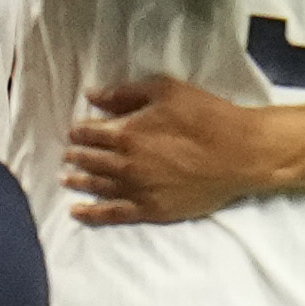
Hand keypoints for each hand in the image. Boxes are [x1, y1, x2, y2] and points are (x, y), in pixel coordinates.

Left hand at [63, 74, 274, 225]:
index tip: (75, 131)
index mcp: (126, 133)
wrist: (239, 153)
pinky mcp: (151, 209)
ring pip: (97, 186)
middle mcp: (125, 164)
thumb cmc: (206, 116)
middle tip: (67, 155)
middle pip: (89, 160)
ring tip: (65, 179)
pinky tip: (77, 211)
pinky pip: (112, 214)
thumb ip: (125, 94)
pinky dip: (91, 213)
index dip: (80, 131)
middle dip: (75, 156)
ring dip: (78, 181)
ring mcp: (137, 190)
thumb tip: (93, 95)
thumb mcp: (166, 91)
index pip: (90, 132)